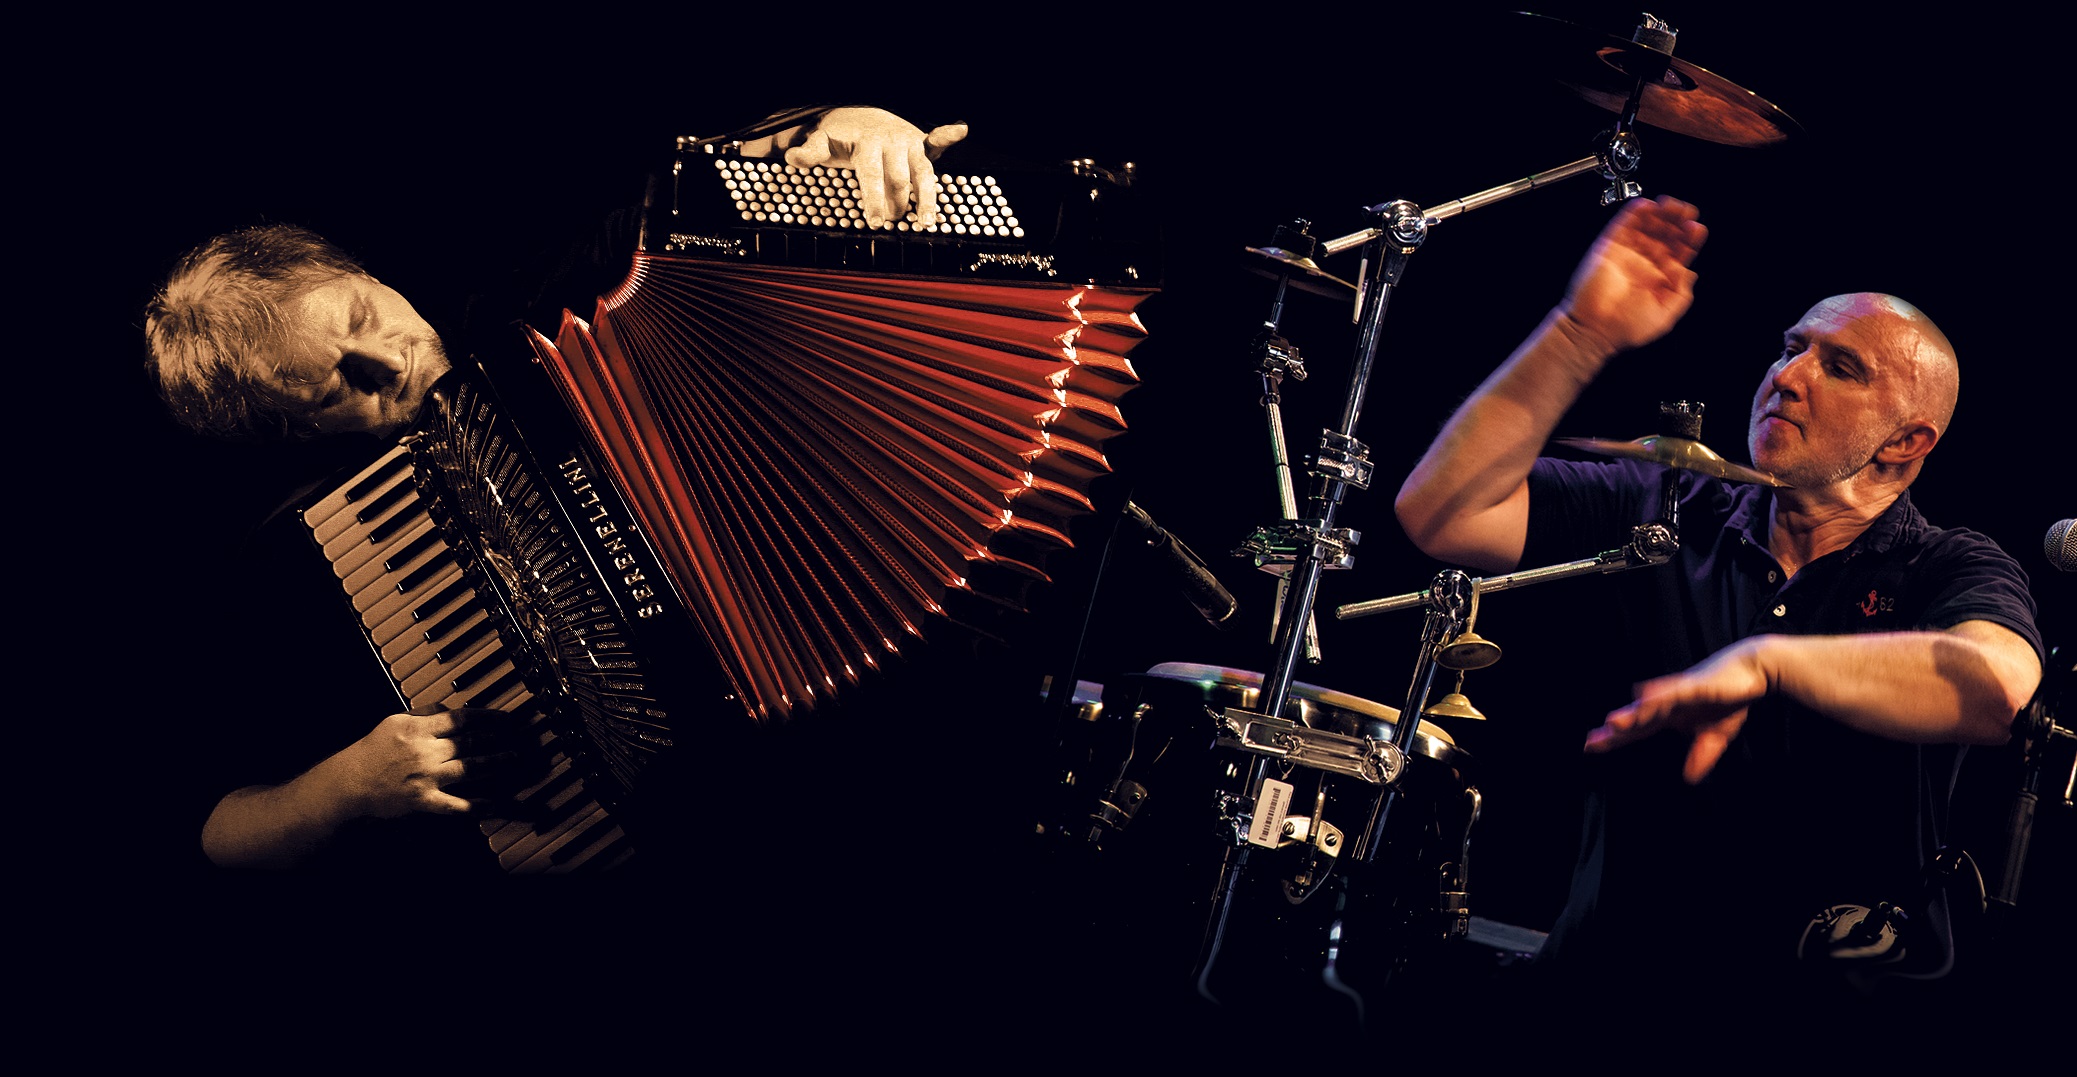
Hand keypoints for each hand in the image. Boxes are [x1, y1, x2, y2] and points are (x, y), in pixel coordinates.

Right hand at [335, 707, 523, 817]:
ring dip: (497, 763)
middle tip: (520, 737)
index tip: (507, 719)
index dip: (488, 717)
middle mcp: (424, 751)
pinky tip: (502, 803)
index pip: (461, 718)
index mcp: (417, 728)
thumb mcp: (395, 720)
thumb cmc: (371, 750)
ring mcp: (425, 777)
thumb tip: (452, 707)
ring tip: (515, 759)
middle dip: (499, 738)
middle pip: (471, 742)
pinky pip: (459, 804)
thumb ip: (425, 712)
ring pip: (470, 768)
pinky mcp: (424, 801)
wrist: (348, 783)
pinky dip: (483, 805)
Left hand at [785, 107, 967, 228]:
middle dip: (897, 203)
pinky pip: (937, 139)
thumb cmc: (842, 135)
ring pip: (923, 171)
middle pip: (899, 178)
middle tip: (893, 223)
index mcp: (867, 144)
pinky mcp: (922, 143)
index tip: (873, 222)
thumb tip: (792, 157)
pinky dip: (949, 133)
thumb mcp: (823, 142)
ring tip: (928, 221)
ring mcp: (909, 143)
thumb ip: (810, 152)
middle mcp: (891, 142)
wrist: (861, 113)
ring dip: (927, 197)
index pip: (871, 174)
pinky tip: (960, 129)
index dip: (872, 198)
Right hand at [1559, 195, 1707, 353]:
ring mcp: (1627, 253)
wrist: (1594, 330)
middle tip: (1687, 211)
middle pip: (1666, 234)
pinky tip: (1648, 206)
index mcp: (1661, 278)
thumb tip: (1691, 273)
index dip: (1690, 238)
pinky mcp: (1609, 247)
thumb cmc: (1627, 328)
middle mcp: (1645, 263)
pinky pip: (1623, 225)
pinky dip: (1635, 213)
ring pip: (1647, 226)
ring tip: (1672, 205)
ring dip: (1660, 213)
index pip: (1679, 251)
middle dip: (1678, 221)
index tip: (1697, 228)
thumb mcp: (1666, 315)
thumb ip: (1682, 294)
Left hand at [1584, 638, 1769, 782]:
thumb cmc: (1729, 700)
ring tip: (1611, 723)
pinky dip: (1660, 693)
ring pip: (1651, 705)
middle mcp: (1669, 703)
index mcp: (1670, 715)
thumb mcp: (1716, 736)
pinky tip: (1642, 695)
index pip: (1638, 730)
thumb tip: (1689, 779)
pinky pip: (1675, 690)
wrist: (1753, 672)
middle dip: (1616, 730)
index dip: (1615, 739)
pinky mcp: (1697, 685)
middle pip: (1638, 719)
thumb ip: (1702, 755)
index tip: (1590, 747)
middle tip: (1590, 741)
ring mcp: (1681, 692)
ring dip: (1633, 714)